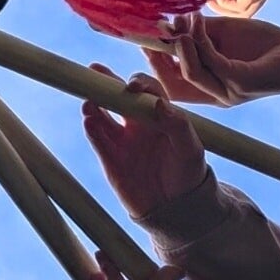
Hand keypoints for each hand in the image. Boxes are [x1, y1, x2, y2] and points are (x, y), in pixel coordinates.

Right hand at [81, 66, 206, 219]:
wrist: (176, 208)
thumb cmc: (188, 173)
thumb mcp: (190, 148)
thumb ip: (178, 124)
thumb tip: (158, 103)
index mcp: (159, 115)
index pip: (146, 91)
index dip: (139, 83)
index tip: (132, 86)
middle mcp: (137, 123)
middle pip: (118, 96)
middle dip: (105, 82)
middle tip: (94, 71)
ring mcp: (121, 139)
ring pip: (102, 115)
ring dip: (94, 105)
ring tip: (89, 102)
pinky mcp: (110, 158)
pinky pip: (98, 139)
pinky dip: (92, 129)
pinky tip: (89, 121)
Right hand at [144, 13, 279, 106]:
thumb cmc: (268, 46)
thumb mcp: (227, 37)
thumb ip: (199, 34)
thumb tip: (169, 23)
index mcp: (209, 88)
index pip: (169, 85)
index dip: (148, 68)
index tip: (137, 41)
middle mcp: (216, 96)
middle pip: (172, 85)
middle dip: (155, 60)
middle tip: (147, 32)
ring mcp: (229, 93)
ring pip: (191, 73)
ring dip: (181, 45)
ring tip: (179, 21)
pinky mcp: (245, 83)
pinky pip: (214, 63)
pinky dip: (201, 40)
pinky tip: (196, 20)